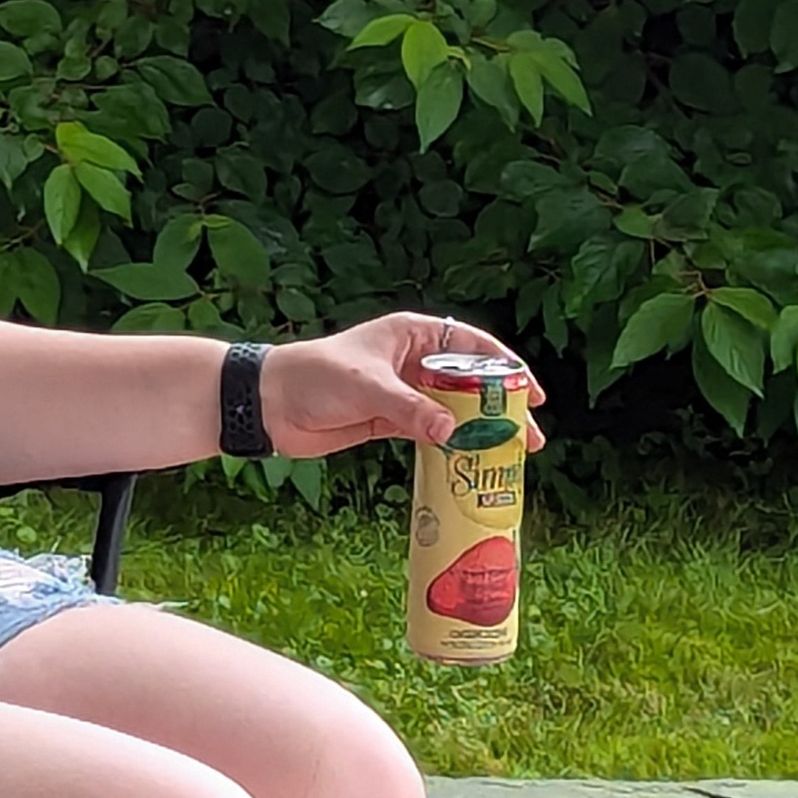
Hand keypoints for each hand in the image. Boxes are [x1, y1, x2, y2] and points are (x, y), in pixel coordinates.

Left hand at [260, 314, 546, 457]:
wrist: (268, 404)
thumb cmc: (312, 376)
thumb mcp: (366, 387)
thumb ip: (411, 409)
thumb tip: (452, 434)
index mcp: (412, 335)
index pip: (472, 345)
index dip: (505, 367)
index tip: (530, 392)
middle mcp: (412, 361)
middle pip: (469, 382)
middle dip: (500, 407)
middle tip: (529, 436)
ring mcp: (403, 392)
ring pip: (453, 411)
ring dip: (479, 432)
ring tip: (508, 455)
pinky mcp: (389, 421)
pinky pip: (431, 433)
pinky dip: (450, 447)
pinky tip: (470, 463)